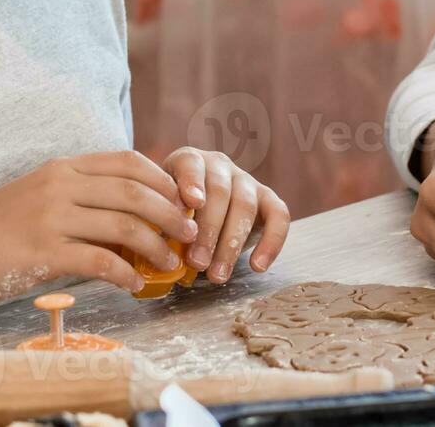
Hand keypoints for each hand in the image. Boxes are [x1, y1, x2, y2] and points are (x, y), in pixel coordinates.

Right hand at [0, 149, 198, 305]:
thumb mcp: (41, 196)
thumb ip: (82, 196)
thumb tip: (135, 213)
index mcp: (63, 167)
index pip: (128, 161)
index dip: (164, 179)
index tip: (187, 200)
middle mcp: (60, 185)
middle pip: (134, 191)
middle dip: (171, 212)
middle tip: (191, 233)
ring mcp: (50, 217)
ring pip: (123, 225)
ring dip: (156, 246)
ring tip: (171, 263)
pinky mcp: (42, 252)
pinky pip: (99, 261)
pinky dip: (125, 274)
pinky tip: (135, 285)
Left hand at [163, 147, 290, 283]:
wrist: (201, 214)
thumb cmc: (175, 215)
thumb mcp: (161, 212)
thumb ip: (160, 223)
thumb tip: (155, 248)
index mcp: (189, 160)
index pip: (191, 164)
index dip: (192, 182)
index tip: (192, 204)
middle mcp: (219, 165)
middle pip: (220, 192)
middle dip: (208, 230)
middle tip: (196, 263)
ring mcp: (246, 180)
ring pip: (245, 206)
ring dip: (231, 244)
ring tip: (217, 275)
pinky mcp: (268, 198)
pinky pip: (279, 216)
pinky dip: (272, 242)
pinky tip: (258, 266)